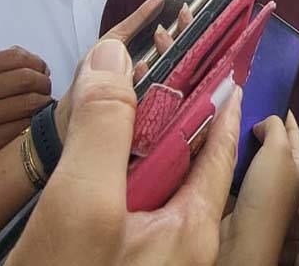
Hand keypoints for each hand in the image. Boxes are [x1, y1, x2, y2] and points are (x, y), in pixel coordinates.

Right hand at [0, 46, 50, 184]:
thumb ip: (3, 66)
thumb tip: (39, 63)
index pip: (17, 57)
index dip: (37, 63)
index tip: (42, 72)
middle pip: (28, 78)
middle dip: (44, 82)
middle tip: (45, 90)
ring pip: (31, 102)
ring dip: (45, 102)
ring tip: (43, 105)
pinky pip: (27, 125)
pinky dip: (37, 122)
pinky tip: (34, 122)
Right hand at [8, 12, 242, 265]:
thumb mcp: (81, 204)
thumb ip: (103, 128)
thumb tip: (114, 54)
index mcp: (193, 225)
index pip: (216, 142)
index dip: (214, 93)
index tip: (212, 52)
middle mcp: (180, 238)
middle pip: (184, 155)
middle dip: (169, 106)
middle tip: (147, 61)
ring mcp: (148, 250)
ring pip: (151, 175)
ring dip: (136, 132)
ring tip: (116, 92)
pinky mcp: (114, 254)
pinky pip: (126, 200)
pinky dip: (115, 165)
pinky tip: (92, 150)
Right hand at [219, 112, 298, 263]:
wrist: (244, 236)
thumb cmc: (268, 195)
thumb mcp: (278, 150)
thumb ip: (275, 128)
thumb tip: (265, 123)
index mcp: (297, 166)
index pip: (294, 134)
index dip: (286, 116)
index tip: (278, 101)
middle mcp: (282, 179)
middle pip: (275, 147)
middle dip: (266, 130)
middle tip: (252, 112)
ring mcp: (261, 189)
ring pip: (255, 160)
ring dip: (247, 146)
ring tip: (236, 130)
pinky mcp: (242, 198)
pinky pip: (238, 172)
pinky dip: (233, 162)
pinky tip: (223, 155)